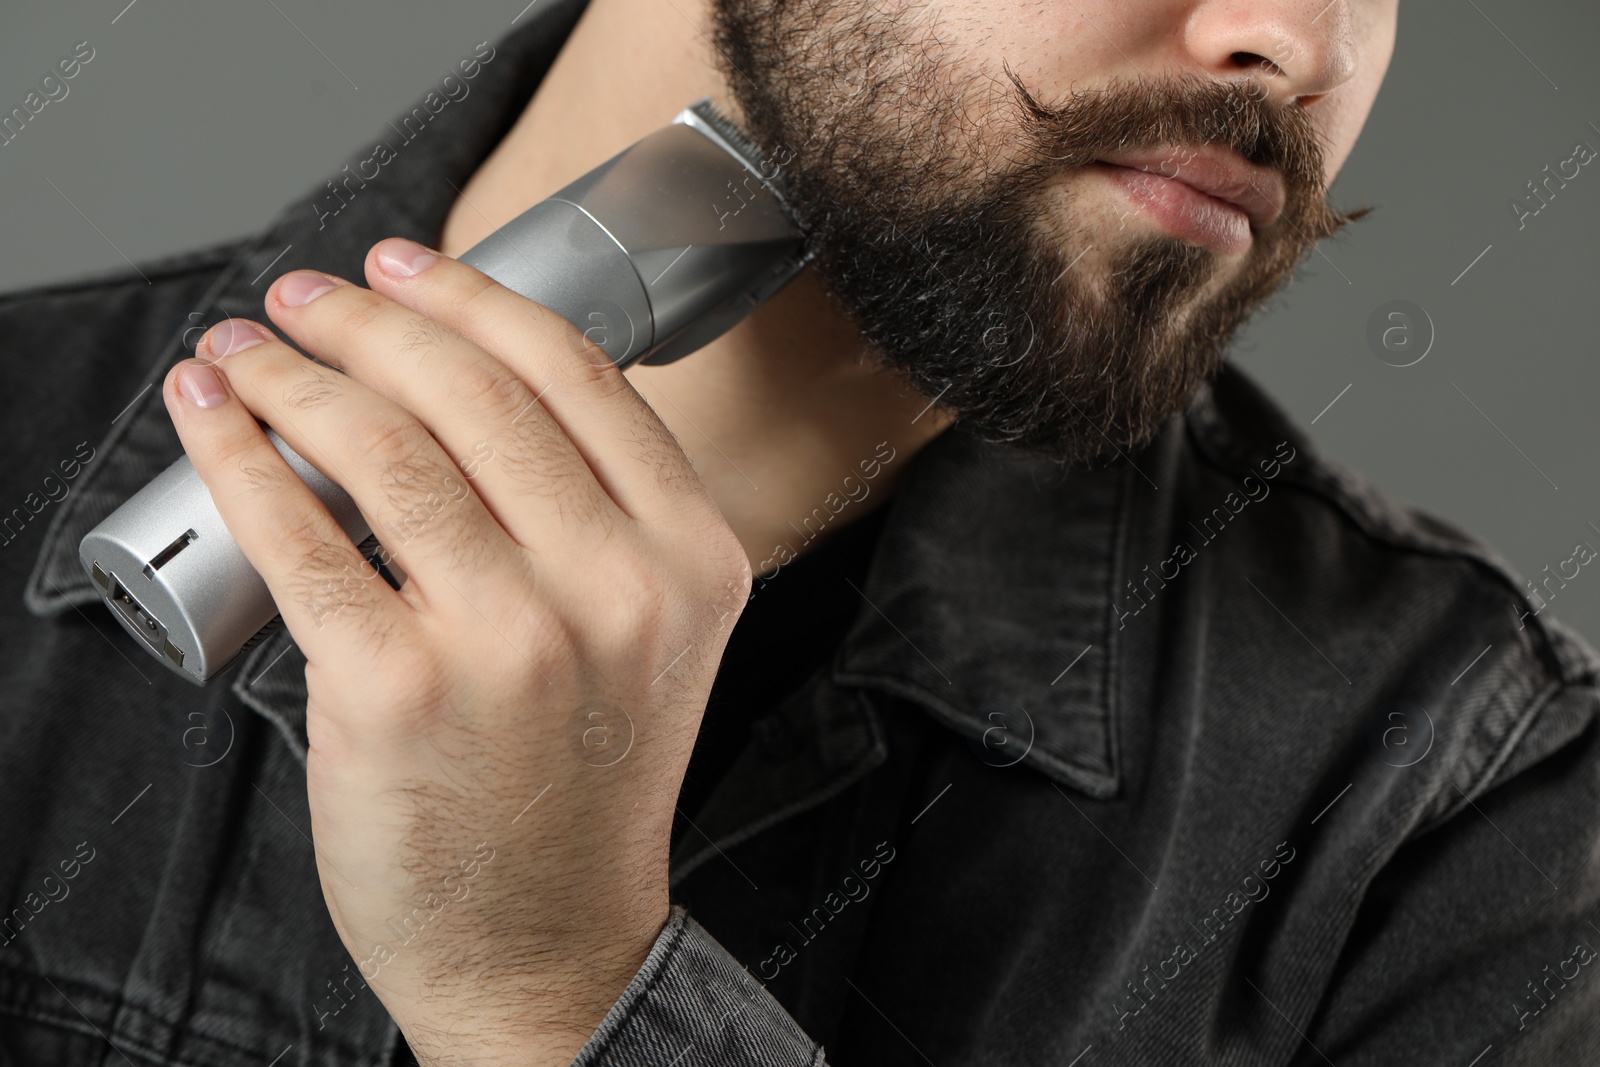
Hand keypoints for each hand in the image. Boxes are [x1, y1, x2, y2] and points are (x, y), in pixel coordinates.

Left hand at [162, 238, 751, 1065]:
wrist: (546, 940)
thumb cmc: (585, 786)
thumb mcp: (651, 637)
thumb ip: (600, 517)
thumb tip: (457, 384)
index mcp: (693, 557)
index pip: (578, 376)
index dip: (475, 299)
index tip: (407, 266)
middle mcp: (616, 587)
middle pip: (475, 394)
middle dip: (371, 319)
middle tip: (309, 297)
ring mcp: (512, 639)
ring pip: (385, 449)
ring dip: (294, 375)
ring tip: (249, 351)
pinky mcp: (400, 690)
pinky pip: (302, 537)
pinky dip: (242, 458)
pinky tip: (216, 419)